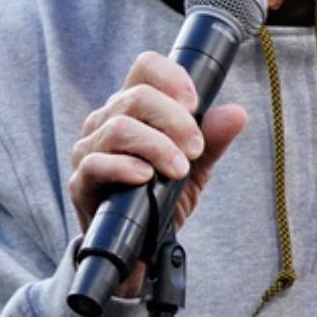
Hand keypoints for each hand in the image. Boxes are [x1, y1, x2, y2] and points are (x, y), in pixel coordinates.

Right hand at [68, 51, 246, 296]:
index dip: (172, 77)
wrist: (141, 248)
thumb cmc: (163, 198)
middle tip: (195, 148)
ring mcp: (89, 150)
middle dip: (175, 121)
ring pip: (118, 128)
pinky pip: (95, 164)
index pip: (145, 67)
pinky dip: (124, 167)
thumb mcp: (196, 167)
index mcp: (133, 107)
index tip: (195, 104)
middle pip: (136, 96)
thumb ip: (213, 140)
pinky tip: (146, 177)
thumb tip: (237, 114)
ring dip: (157, 146)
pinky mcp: (79, 183)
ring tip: (179, 169)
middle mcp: (106, 121)